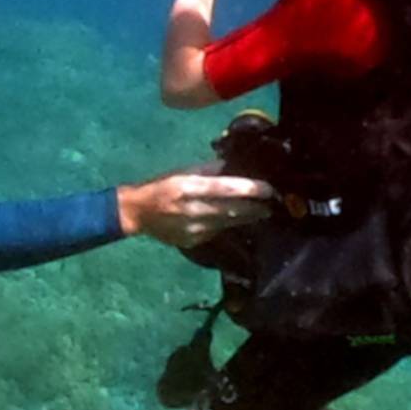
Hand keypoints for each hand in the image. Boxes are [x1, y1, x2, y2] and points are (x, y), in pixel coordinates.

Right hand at [117, 172, 274, 248]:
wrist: (137, 213)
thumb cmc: (161, 186)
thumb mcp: (183, 171)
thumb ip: (209, 170)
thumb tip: (235, 167)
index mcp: (188, 188)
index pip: (225, 189)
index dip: (249, 189)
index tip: (268, 189)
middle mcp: (192, 210)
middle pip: (232, 209)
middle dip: (256, 207)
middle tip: (273, 203)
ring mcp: (193, 229)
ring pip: (228, 223)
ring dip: (247, 217)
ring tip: (262, 211)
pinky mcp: (192, 241)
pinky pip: (217, 231)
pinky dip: (228, 224)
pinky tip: (236, 219)